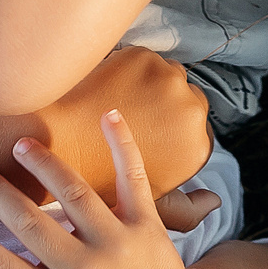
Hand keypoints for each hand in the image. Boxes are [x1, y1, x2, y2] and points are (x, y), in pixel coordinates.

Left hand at [31, 48, 215, 211]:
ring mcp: (168, 82)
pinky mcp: (142, 57)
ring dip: (146, 86)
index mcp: (197, 147)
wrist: (53, 144)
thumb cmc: (96, 184)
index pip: (197, 131)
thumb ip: (186, 212)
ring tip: (114, 103)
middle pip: (185, 100)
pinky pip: (143, 58)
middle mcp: (191, 112)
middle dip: (162, 107)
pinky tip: (102, 88)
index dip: (171, 133)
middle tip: (130, 118)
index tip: (148, 136)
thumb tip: (214, 201)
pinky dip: (125, 70)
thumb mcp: (146, 211)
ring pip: (165, 76)